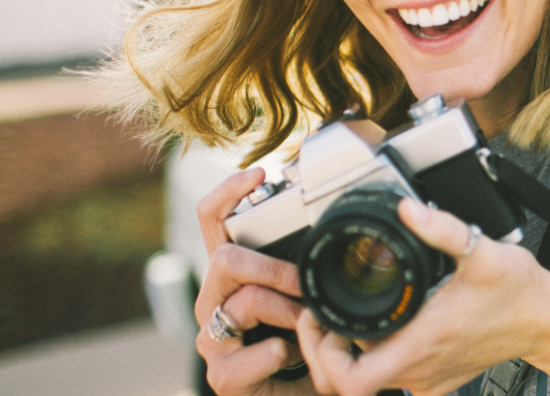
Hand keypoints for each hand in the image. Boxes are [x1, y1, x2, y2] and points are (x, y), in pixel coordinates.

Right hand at [194, 168, 315, 395]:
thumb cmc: (307, 344)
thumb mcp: (313, 298)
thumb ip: (312, 266)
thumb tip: (336, 224)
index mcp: (234, 275)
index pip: (213, 221)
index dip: (228, 192)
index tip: (259, 173)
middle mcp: (215, 301)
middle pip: (224, 259)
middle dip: (272, 268)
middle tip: (305, 284)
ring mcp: (214, 338)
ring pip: (241, 303)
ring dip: (284, 311)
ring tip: (306, 326)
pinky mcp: (220, 375)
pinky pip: (243, 356)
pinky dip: (273, 355)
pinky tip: (287, 356)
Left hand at [296, 198, 549, 395]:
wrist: (549, 321)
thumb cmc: (519, 290)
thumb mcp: (481, 251)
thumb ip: (441, 228)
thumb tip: (407, 210)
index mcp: (421, 341)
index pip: (349, 379)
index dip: (322, 353)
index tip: (322, 319)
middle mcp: (420, 369)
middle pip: (346, 384)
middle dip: (324, 352)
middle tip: (326, 317)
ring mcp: (429, 380)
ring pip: (369, 383)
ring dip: (348, 356)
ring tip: (347, 321)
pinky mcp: (440, 382)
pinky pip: (396, 382)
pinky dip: (377, 363)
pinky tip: (382, 333)